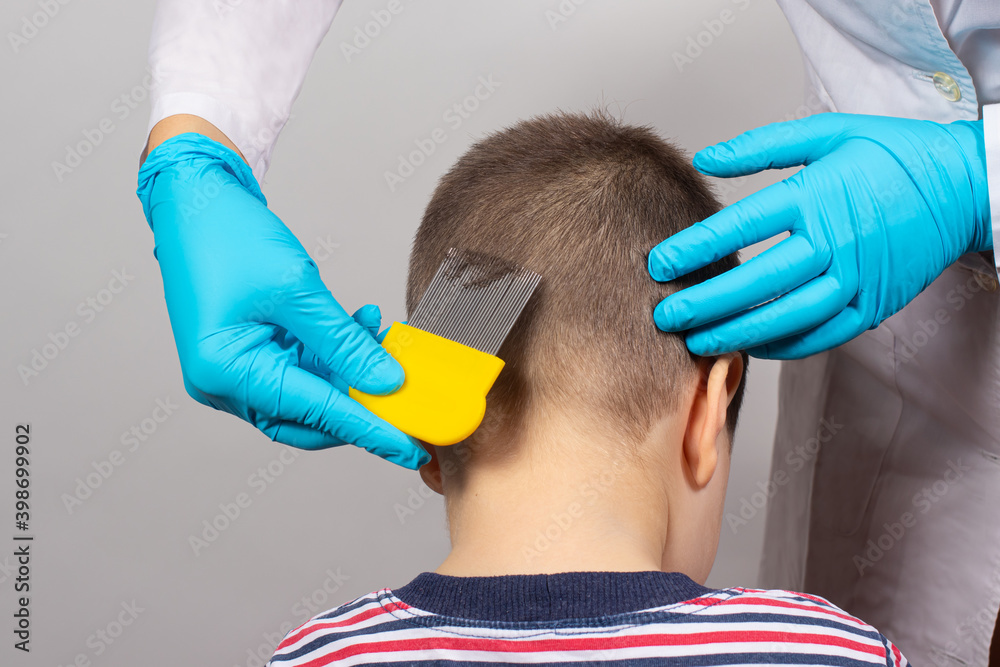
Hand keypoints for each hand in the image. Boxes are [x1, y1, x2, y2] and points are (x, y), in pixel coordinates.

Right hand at [136, 133, 428, 468]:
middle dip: (361, 407)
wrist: (194, 198)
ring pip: (307, 394)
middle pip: (308, 417)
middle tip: (410, 403)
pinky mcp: (246, 354)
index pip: (315, 412)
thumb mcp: (297, 289)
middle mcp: (223, 382)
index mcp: (226, 371)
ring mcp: (232, 370)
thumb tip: (387, 382)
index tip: (411, 448)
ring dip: (351, 374)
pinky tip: (361, 327)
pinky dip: (333, 357)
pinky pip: (298, 370)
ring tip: (387, 342)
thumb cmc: (228, 234)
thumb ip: (344, 343)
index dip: (370, 429)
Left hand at [648, 113, 992, 358]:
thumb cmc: (892, 155)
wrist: (965, 185)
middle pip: (758, 281)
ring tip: (698, 344)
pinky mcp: (873, 305)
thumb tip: (705, 157)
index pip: (742, 227)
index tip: (659, 263)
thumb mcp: (828, 133)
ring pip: (788, 316)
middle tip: (664, 316)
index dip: (696, 248)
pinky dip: (785, 346)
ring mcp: (856, 279)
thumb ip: (762, 146)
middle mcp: (835, 241)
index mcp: (817, 196)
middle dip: (705, 303)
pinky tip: (752, 349)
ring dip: (738, 334)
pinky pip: (823, 335)